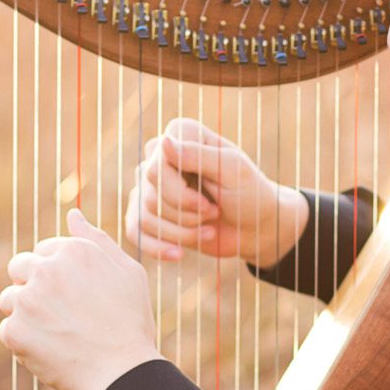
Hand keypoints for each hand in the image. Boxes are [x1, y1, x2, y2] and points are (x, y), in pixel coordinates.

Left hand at [0, 208, 165, 389]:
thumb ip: (97, 239)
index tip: (72, 295)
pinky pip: (8, 330)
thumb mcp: (128, 273)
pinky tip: (51, 350)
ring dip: (25, 312)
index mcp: (74, 250)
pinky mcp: (15, 331)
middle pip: (18, 267)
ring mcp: (28, 301)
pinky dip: (25, 342)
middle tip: (58, 313)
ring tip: (55, 333)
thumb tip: (71, 213)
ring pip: (9, 299)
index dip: (58, 273)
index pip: (44, 250)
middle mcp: (47, 270)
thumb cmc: (131, 323)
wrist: (123, 374)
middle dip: (32, 285)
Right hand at [123, 117, 308, 266]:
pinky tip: (179, 254)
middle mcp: (161, 156)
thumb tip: (164, 142)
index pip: (156, 167)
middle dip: (185, 214)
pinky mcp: (149, 213)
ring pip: (144, 217)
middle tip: (214, 213)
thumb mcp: (233, 170)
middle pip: (149, 194)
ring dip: (181, 232)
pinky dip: (157, 247)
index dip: (179, 193)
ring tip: (209, 230)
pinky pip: (135, 232)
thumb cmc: (250, 193)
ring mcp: (152, 185)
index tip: (209, 203)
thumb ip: (199, 155)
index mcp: (181, 135)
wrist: (254, 227)